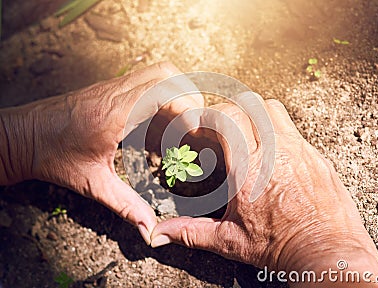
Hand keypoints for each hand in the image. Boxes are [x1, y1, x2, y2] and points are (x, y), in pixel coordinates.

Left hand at [0, 62, 203, 244]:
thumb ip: (126, 205)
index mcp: (114, 113)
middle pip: (166, 74)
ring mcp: (113, 86)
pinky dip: (163, 95)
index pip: (162, 92)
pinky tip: (159, 123)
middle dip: (189, 96)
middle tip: (194, 125)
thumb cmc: (53, 156)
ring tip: (182, 121)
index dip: (187, 108)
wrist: (23, 135)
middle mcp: (116, 93)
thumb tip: (149, 229)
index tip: (194, 132)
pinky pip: (146, 80)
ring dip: (178, 92)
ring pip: (158, 71)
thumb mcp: (92, 184)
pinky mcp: (110, 88)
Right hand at [151, 98, 377, 286]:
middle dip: (229, 111)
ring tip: (246, 134)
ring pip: (274, 109)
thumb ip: (190, 230)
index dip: (207, 117)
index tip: (199, 129)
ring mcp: (299, 150)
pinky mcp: (316, 157)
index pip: (225, 116)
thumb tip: (158, 234)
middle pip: (249, 103)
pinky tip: (273, 156)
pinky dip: (277, 132)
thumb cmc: (278, 248)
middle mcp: (275, 150)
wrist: (326, 254)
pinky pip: (294, 130)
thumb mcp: (228, 240)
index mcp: (248, 167)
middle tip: (221, 130)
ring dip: (255, 114)